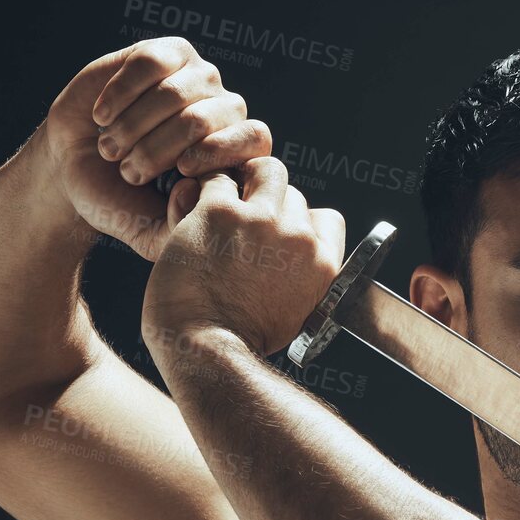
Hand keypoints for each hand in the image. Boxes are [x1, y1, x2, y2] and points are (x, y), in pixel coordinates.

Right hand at [35, 36, 270, 260]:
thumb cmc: (118, 201)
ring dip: (134, 126)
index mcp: (235, 154)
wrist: (73, 168)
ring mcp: (197, 78)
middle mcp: (223, 111)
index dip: (220, 152)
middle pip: (208, 118)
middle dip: (159, 149)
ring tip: (111, 149)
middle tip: (128, 172)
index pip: (255, 140)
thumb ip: (180, 228)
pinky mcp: (164, 54)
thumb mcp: (150, 231)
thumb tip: (196, 191)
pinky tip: (102, 116)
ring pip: (177, 92)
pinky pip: (150, 63)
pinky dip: (120, 94)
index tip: (181, 172)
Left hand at [142, 158, 345, 358]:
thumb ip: (302, 278)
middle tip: (242, 223)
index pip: (327, 219)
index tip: (280, 234)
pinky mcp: (220, 212)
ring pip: (264, 171)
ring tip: (222, 204)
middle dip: (269, 203)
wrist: (205, 347)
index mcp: (323, 266)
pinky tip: (193, 211)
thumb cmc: (240, 339)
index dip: (303, 221)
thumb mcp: (295, 315)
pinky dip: (202, 189)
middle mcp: (298, 239)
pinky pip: (216, 178)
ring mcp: (260, 221)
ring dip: (243, 182)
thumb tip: (291, 256)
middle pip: (293, 194)